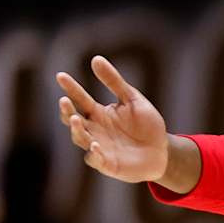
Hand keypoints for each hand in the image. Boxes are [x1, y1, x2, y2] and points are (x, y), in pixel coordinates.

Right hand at [57, 56, 171, 183]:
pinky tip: (95, 145)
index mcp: (98, 113)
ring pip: (80, 138)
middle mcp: (94, 130)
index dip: (71, 88)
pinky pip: (95, 159)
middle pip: (73, 120)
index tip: (61, 75)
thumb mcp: (132, 100)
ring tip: (75, 119)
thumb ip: (114, 82)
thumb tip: (95, 58)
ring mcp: (99, 147)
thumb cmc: (146, 125)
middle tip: (64, 100)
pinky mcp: (108, 164)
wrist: (162, 151)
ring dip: (77, 130)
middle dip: (66, 111)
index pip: (80, 99)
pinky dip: (93, 153)